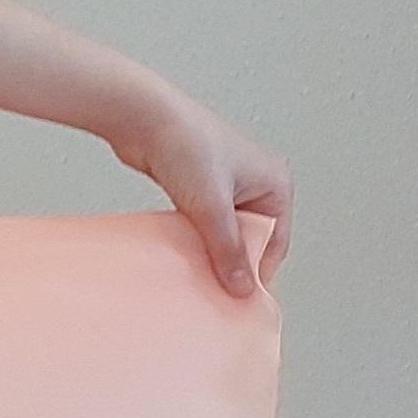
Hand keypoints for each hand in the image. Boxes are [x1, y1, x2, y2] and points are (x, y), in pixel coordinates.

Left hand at [108, 87, 292, 298]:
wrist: (142, 117)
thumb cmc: (185, 145)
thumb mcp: (212, 207)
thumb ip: (228, 250)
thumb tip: (242, 288)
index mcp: (275, 183)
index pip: (275, 242)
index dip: (257, 272)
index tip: (238, 300)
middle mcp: (257, 182)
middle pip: (250, 239)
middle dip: (232, 263)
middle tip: (214, 291)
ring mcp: (228, 184)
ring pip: (224, 233)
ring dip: (210, 252)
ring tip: (196, 274)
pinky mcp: (200, 186)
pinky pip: (204, 224)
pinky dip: (195, 239)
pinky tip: (181, 255)